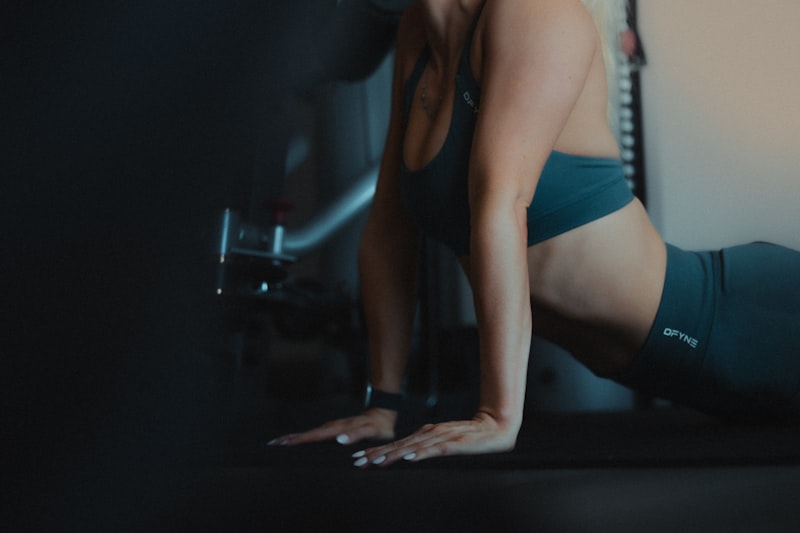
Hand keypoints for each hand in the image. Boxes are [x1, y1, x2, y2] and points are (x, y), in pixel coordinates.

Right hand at [268, 408, 396, 446]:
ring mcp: (332, 428)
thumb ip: (356, 435)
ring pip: (309, 433)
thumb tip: (339, 439)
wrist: (382, 415)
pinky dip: (304, 437)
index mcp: (338, 429)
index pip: (315, 435)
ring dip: (294, 438)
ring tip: (278, 443)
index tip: (284, 443)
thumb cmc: (378, 426)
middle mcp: (332, 427)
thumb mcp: (370, 431)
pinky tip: (298, 442)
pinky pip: (315, 434)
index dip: (299, 440)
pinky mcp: (333, 429)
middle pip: (307, 434)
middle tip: (273, 444)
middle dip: (290, 439)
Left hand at [350, 411, 517, 467]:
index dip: (378, 450)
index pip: (398, 443)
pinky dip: (422, 454)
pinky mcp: (456, 442)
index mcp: (427, 433)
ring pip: (413, 447)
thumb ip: (428, 446)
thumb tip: (408, 455)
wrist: (497, 425)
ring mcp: (443, 437)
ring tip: (376, 462)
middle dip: (377, 453)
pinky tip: (410, 459)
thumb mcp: (445, 441)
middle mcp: (431, 433)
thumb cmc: (471, 435)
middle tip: (358, 461)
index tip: (359, 458)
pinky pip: (436, 450)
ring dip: (394, 455)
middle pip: (400, 445)